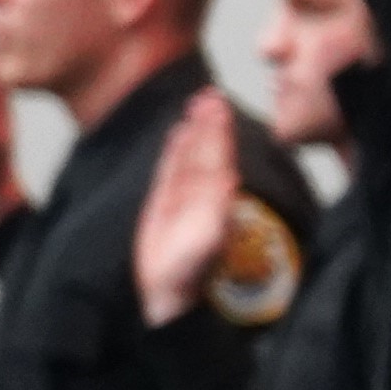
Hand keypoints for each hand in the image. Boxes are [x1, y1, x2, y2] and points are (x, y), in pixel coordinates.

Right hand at [132, 91, 239, 327]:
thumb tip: (228, 180)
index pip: (220, 158)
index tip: (221, 106)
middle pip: (206, 151)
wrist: (166, 294)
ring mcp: (182, 199)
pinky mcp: (162, 206)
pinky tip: (178, 132)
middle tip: (211, 95)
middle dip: (209, 124)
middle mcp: (203, 196)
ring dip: (194, 132)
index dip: (220, 132)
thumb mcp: (207, 242)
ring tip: (197, 104)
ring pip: (189, 157)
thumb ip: (216, 212)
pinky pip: (170, 171)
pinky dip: (174, 151)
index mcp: (218, 201)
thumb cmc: (191, 273)